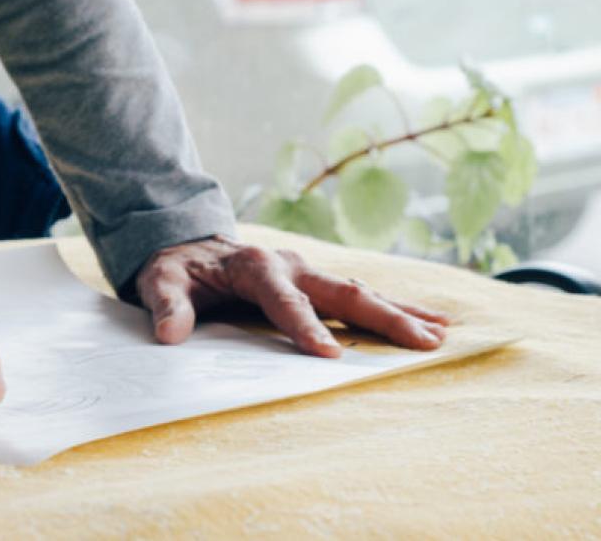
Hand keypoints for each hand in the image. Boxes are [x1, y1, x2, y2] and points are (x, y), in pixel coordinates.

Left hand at [135, 237, 449, 356]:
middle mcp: (290, 265)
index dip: (306, 327)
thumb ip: (166, 305)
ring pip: (360, 292)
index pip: (285, 301)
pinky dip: (394, 307)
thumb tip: (170, 334)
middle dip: (383, 317)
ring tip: (441, 333)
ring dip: (400, 312)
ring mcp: (306, 272)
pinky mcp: (314, 282)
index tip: (330, 355)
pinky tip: (428, 321)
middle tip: (422, 341)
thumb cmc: (175, 268)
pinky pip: (357, 296)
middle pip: (342, 292)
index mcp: (256, 266)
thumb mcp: (159, 281)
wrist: (186, 245)